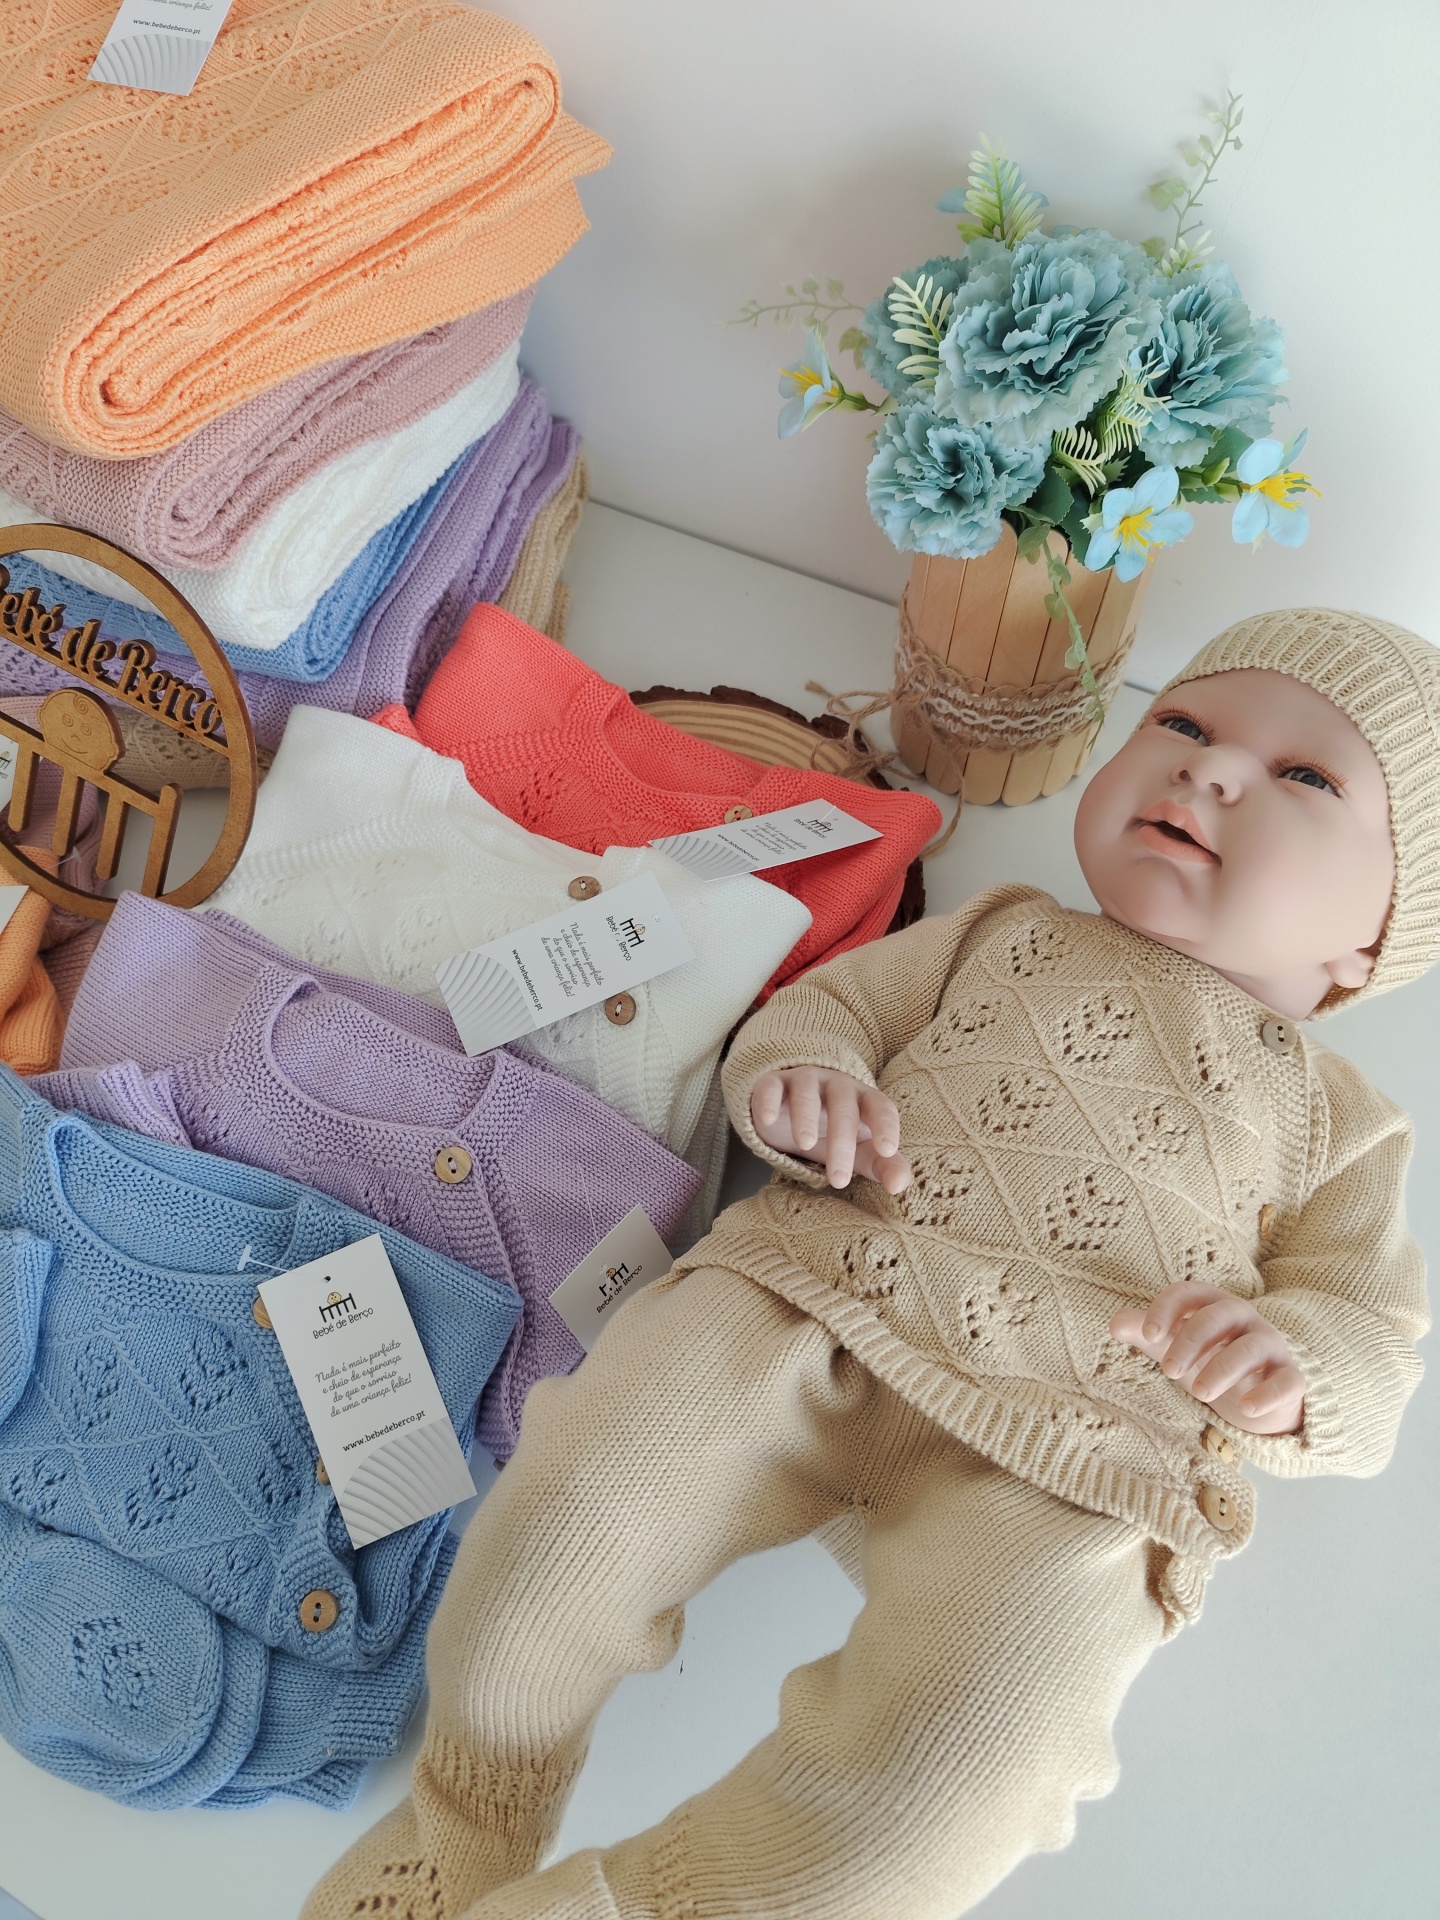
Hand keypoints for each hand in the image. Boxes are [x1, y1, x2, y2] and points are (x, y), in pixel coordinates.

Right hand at [750, 1068, 911, 1193]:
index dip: (886, 1125)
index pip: (881, 1107)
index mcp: (864, 1099)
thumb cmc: (834, 1132)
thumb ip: (883, 1166)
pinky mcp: (774, 1083)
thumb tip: (899, 1186)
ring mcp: (805, 1081)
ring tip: (805, 1143)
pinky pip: (772, 1086)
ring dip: (806, 1115)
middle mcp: (837, 1085)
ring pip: (807, 1093)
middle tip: (839, 1180)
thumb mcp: (861, 1151)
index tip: (887, 1150)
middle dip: (842, 1141)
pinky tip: (767, 1119)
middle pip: (843, 1107)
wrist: (791, 1110)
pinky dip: (769, 1100)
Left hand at [1109, 1282, 1304, 1435]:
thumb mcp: (1174, 1345)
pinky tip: (1246, 1408)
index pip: (1189, 1292)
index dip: (1167, 1308)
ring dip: (1223, 1368)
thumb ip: (1146, 1332)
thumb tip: (1115, 1323)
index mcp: (1212, 1305)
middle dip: (1191, 1341)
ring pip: (1250, 1348)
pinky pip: (1287, 1381)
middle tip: (1168, 1370)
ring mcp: (1270, 1347)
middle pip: (1218, 1317)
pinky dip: (1268, 1394)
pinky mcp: (1290, 1378)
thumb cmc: (1209, 1358)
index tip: (1147, 1334)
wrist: (1256, 1393)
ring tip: (1199, 1392)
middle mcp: (1244, 1319)